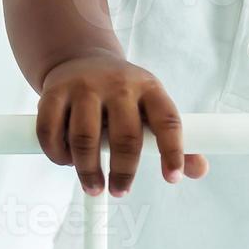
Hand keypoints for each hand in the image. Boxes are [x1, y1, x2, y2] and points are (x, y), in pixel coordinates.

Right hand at [36, 51, 208, 196]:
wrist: (81, 58)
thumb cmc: (123, 95)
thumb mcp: (150, 108)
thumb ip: (174, 141)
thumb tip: (198, 170)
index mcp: (149, 88)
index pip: (168, 121)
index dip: (173, 151)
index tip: (172, 179)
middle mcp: (118, 84)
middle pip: (125, 137)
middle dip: (123, 173)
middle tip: (120, 191)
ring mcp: (84, 86)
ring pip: (85, 139)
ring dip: (87, 170)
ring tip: (93, 184)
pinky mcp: (54, 91)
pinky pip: (51, 131)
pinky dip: (57, 154)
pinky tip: (66, 160)